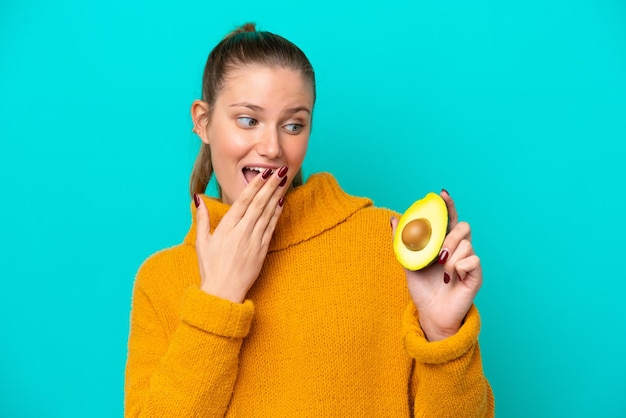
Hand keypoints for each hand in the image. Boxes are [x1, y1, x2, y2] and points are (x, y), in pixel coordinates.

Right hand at [195, 167, 288, 302]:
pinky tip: (281, 202)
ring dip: (276, 195)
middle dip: (270, 185)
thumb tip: (199, 199)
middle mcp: (242, 232)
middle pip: (259, 204)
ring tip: (283, 181)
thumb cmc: (211, 268)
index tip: (263, 173)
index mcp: (227, 228)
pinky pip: (271, 228)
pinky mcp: (262, 250)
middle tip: (279, 171)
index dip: (254, 185)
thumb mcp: (202, 242)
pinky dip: (277, 214)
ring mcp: (254, 241)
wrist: (223, 293)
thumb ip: (202, 219)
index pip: (243, 201)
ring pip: (267, 213)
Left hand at [391, 190, 481, 340]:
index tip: (442, 193)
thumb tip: (394, 219)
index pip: (450, 218)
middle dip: (449, 237)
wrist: (430, 313)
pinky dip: (459, 268)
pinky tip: (452, 279)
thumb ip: (402, 242)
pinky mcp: (476, 274)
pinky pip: (472, 261)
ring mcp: (469, 261)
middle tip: (438, 253)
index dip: (448, 205)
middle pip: (463, 227)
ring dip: (450, 258)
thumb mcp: (408, 263)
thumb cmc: (422, 288)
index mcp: (445, 242)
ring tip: (442, 272)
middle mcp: (459, 248)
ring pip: (466, 244)